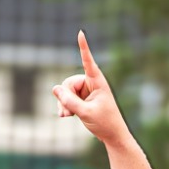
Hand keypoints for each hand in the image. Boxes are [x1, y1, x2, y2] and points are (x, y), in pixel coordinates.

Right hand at [51, 32, 130, 147]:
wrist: (113, 136)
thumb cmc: (105, 123)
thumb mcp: (85, 113)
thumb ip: (70, 102)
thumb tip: (54, 88)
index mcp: (97, 82)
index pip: (88, 62)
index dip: (83, 47)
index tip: (81, 33)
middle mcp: (91, 83)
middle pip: (69, 82)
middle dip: (65, 97)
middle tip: (66, 113)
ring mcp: (86, 91)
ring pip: (66, 91)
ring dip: (64, 104)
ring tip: (65, 116)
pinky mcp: (82, 99)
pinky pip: (67, 98)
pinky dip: (65, 106)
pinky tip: (64, 115)